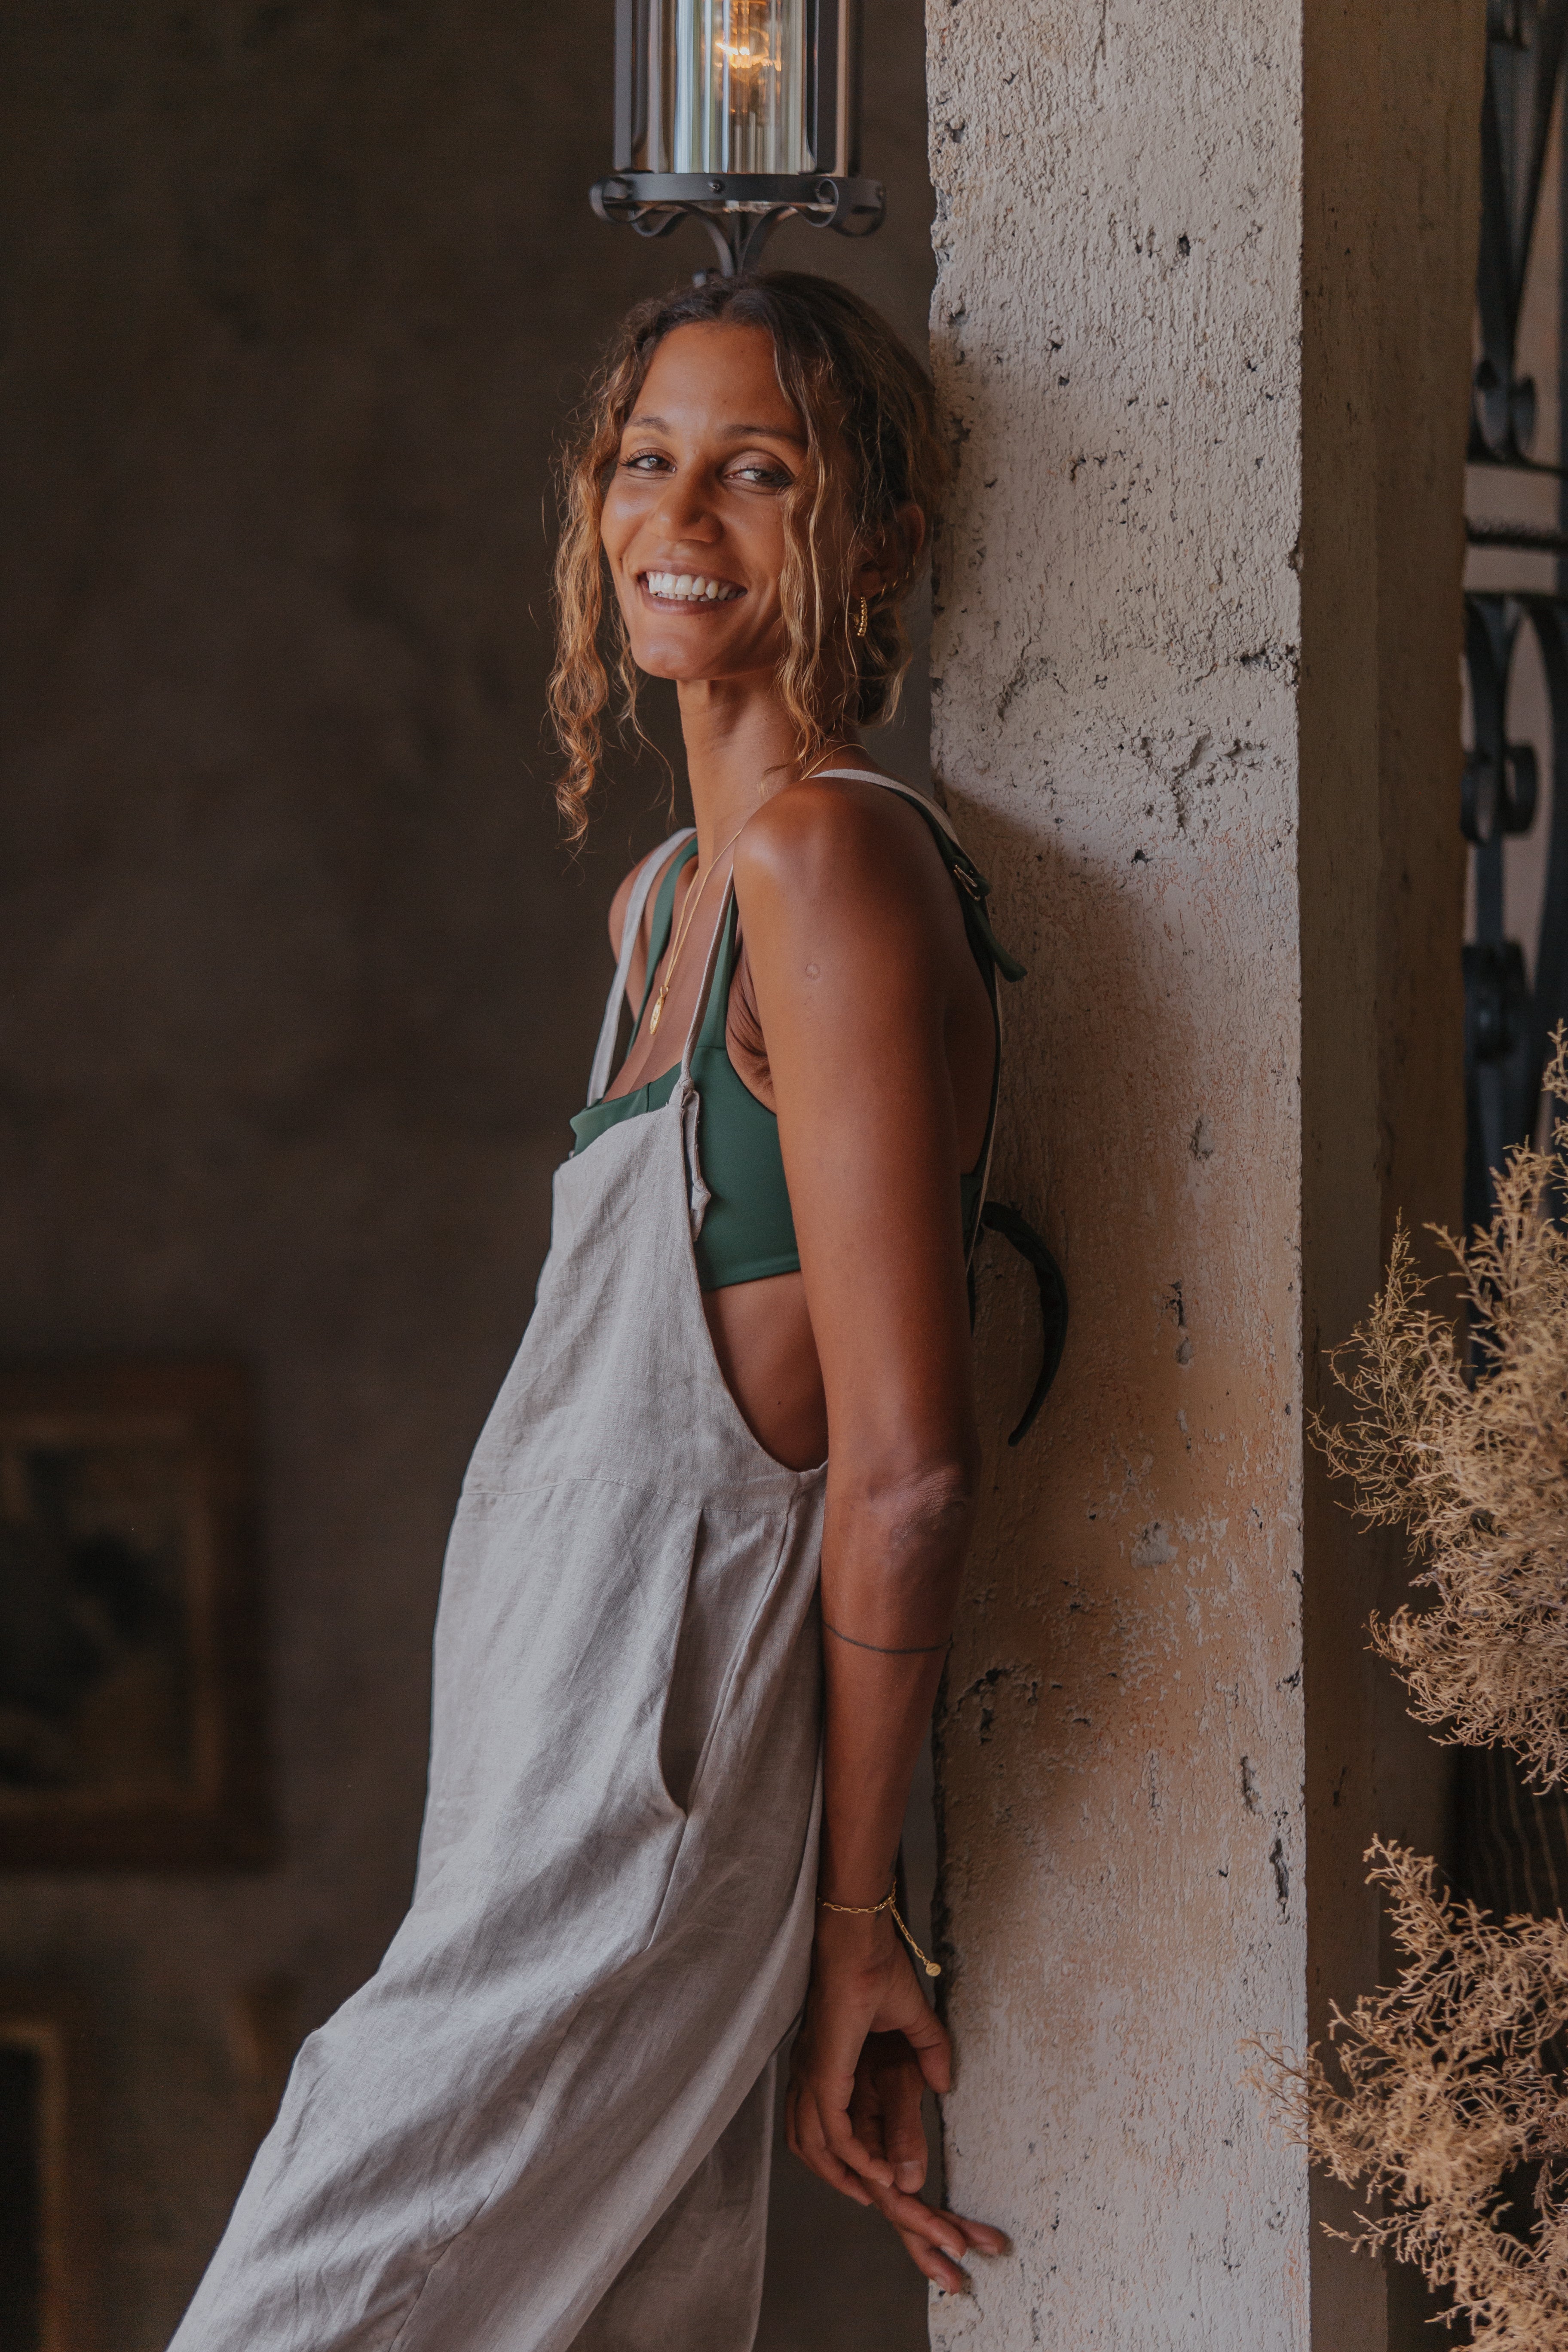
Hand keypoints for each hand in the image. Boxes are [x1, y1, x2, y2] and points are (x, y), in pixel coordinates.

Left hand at [784, 1910, 1006, 2291]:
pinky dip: (856, 2160)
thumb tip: (943, 2084)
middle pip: (831, 2161)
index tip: (908, 2206)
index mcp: (828, 2073)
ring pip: (827, 2155)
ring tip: (895, 2208)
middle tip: (913, 2232)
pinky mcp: (822, 2071)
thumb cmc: (876, 1967)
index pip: (842, 2141)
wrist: (858, 1933)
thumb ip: (928, 2053)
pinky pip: (834, 2132)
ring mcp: (813, 2079)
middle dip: (870, 2199)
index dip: (873, 2177)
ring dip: (861, 2185)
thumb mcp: (910, 2022)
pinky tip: (882, 2177)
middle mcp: (812, 2083)